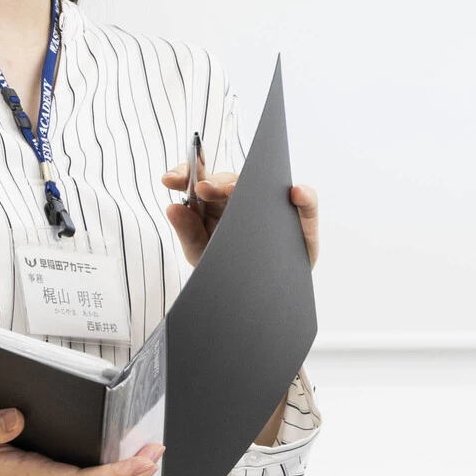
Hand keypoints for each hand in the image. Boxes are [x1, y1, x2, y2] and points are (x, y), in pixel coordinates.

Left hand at [162, 167, 318, 271]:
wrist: (261, 301)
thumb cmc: (228, 270)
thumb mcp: (203, 256)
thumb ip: (188, 233)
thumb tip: (172, 207)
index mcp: (215, 205)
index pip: (199, 181)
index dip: (184, 174)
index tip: (168, 180)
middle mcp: (242, 198)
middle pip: (227, 180)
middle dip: (212, 183)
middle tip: (202, 191)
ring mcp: (272, 205)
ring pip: (263, 183)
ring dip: (251, 181)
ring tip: (235, 189)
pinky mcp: (301, 218)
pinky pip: (306, 201)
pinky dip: (304, 196)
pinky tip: (295, 194)